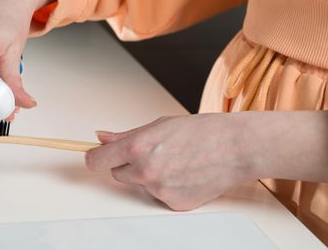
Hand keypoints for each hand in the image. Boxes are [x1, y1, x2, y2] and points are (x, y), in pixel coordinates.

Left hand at [85, 114, 255, 209]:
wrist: (236, 148)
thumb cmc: (201, 131)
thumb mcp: (158, 125)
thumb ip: (125, 135)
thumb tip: (101, 137)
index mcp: (139, 147)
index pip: (97, 161)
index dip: (93, 158)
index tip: (93, 156)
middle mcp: (146, 171)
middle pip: (116, 174)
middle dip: (126, 164)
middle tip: (150, 152)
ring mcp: (159, 190)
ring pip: (138, 184)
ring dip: (147, 175)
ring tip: (174, 161)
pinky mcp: (174, 204)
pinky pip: (157, 196)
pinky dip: (166, 187)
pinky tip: (184, 174)